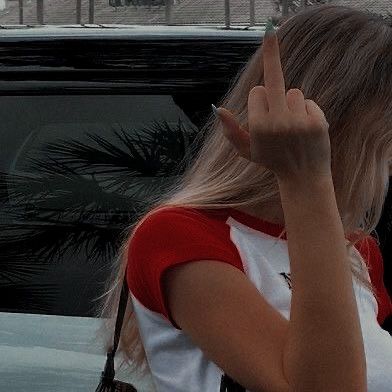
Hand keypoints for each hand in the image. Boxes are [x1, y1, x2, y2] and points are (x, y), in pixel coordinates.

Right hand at [215, 26, 331, 181]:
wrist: (303, 177)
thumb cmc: (272, 162)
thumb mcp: (247, 151)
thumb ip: (231, 131)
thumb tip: (217, 108)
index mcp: (258, 126)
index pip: (257, 92)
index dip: (259, 100)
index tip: (262, 110)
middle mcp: (277, 122)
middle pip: (274, 81)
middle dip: (271, 53)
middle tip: (270, 27)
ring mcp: (298, 121)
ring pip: (294, 93)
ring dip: (292, 104)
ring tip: (294, 126)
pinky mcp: (317, 121)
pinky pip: (309, 102)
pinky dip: (308, 112)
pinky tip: (307, 129)